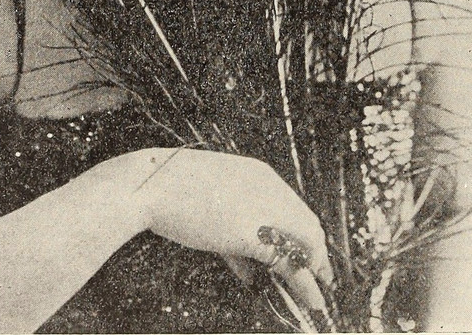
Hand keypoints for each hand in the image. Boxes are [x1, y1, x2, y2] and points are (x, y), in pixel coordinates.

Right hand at [126, 148, 332, 313]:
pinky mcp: (250, 230)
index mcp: (258, 174)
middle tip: (322, 279)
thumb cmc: (173, 194)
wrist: (149, 184)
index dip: (305, 235)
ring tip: (316, 297)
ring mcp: (259, 206)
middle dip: (315, 255)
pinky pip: (284, 260)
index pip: (295, 207)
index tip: (311, 256)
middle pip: (306, 224)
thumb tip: (252, 271)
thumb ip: (236, 235)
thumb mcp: (213, 208)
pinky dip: (298, 281)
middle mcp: (267, 187)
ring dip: (309, 274)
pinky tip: (302, 296)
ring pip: (300, 242)